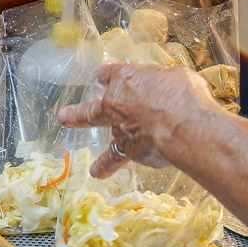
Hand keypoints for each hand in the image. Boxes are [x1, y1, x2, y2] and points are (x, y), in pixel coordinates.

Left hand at [57, 62, 216, 176]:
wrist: (183, 125)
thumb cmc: (182, 94)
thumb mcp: (174, 77)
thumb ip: (164, 84)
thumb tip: (165, 89)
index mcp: (126, 79)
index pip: (110, 74)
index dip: (105, 75)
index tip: (100, 76)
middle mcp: (116, 105)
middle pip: (90, 110)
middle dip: (76, 115)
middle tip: (63, 118)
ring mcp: (122, 131)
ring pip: (109, 146)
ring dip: (102, 160)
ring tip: (94, 170)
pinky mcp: (132, 153)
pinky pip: (122, 161)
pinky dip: (115, 168)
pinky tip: (112, 172)